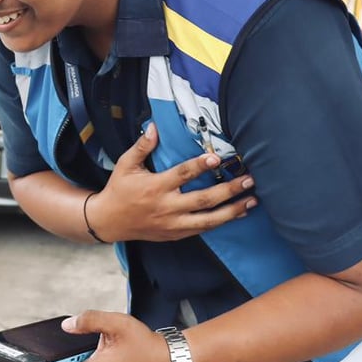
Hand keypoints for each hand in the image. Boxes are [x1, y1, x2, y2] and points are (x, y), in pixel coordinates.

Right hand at [88, 123, 255, 242]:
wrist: (109, 222)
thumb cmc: (119, 189)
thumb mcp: (126, 165)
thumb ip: (142, 146)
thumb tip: (154, 126)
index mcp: (156, 187)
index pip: (182, 174)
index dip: (200, 165)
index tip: (217, 157)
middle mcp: (167, 207)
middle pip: (203, 200)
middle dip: (229, 190)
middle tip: (249, 180)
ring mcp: (173, 224)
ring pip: (208, 220)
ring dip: (233, 210)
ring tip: (252, 200)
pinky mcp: (175, 234)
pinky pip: (202, 229)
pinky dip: (221, 222)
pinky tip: (237, 213)